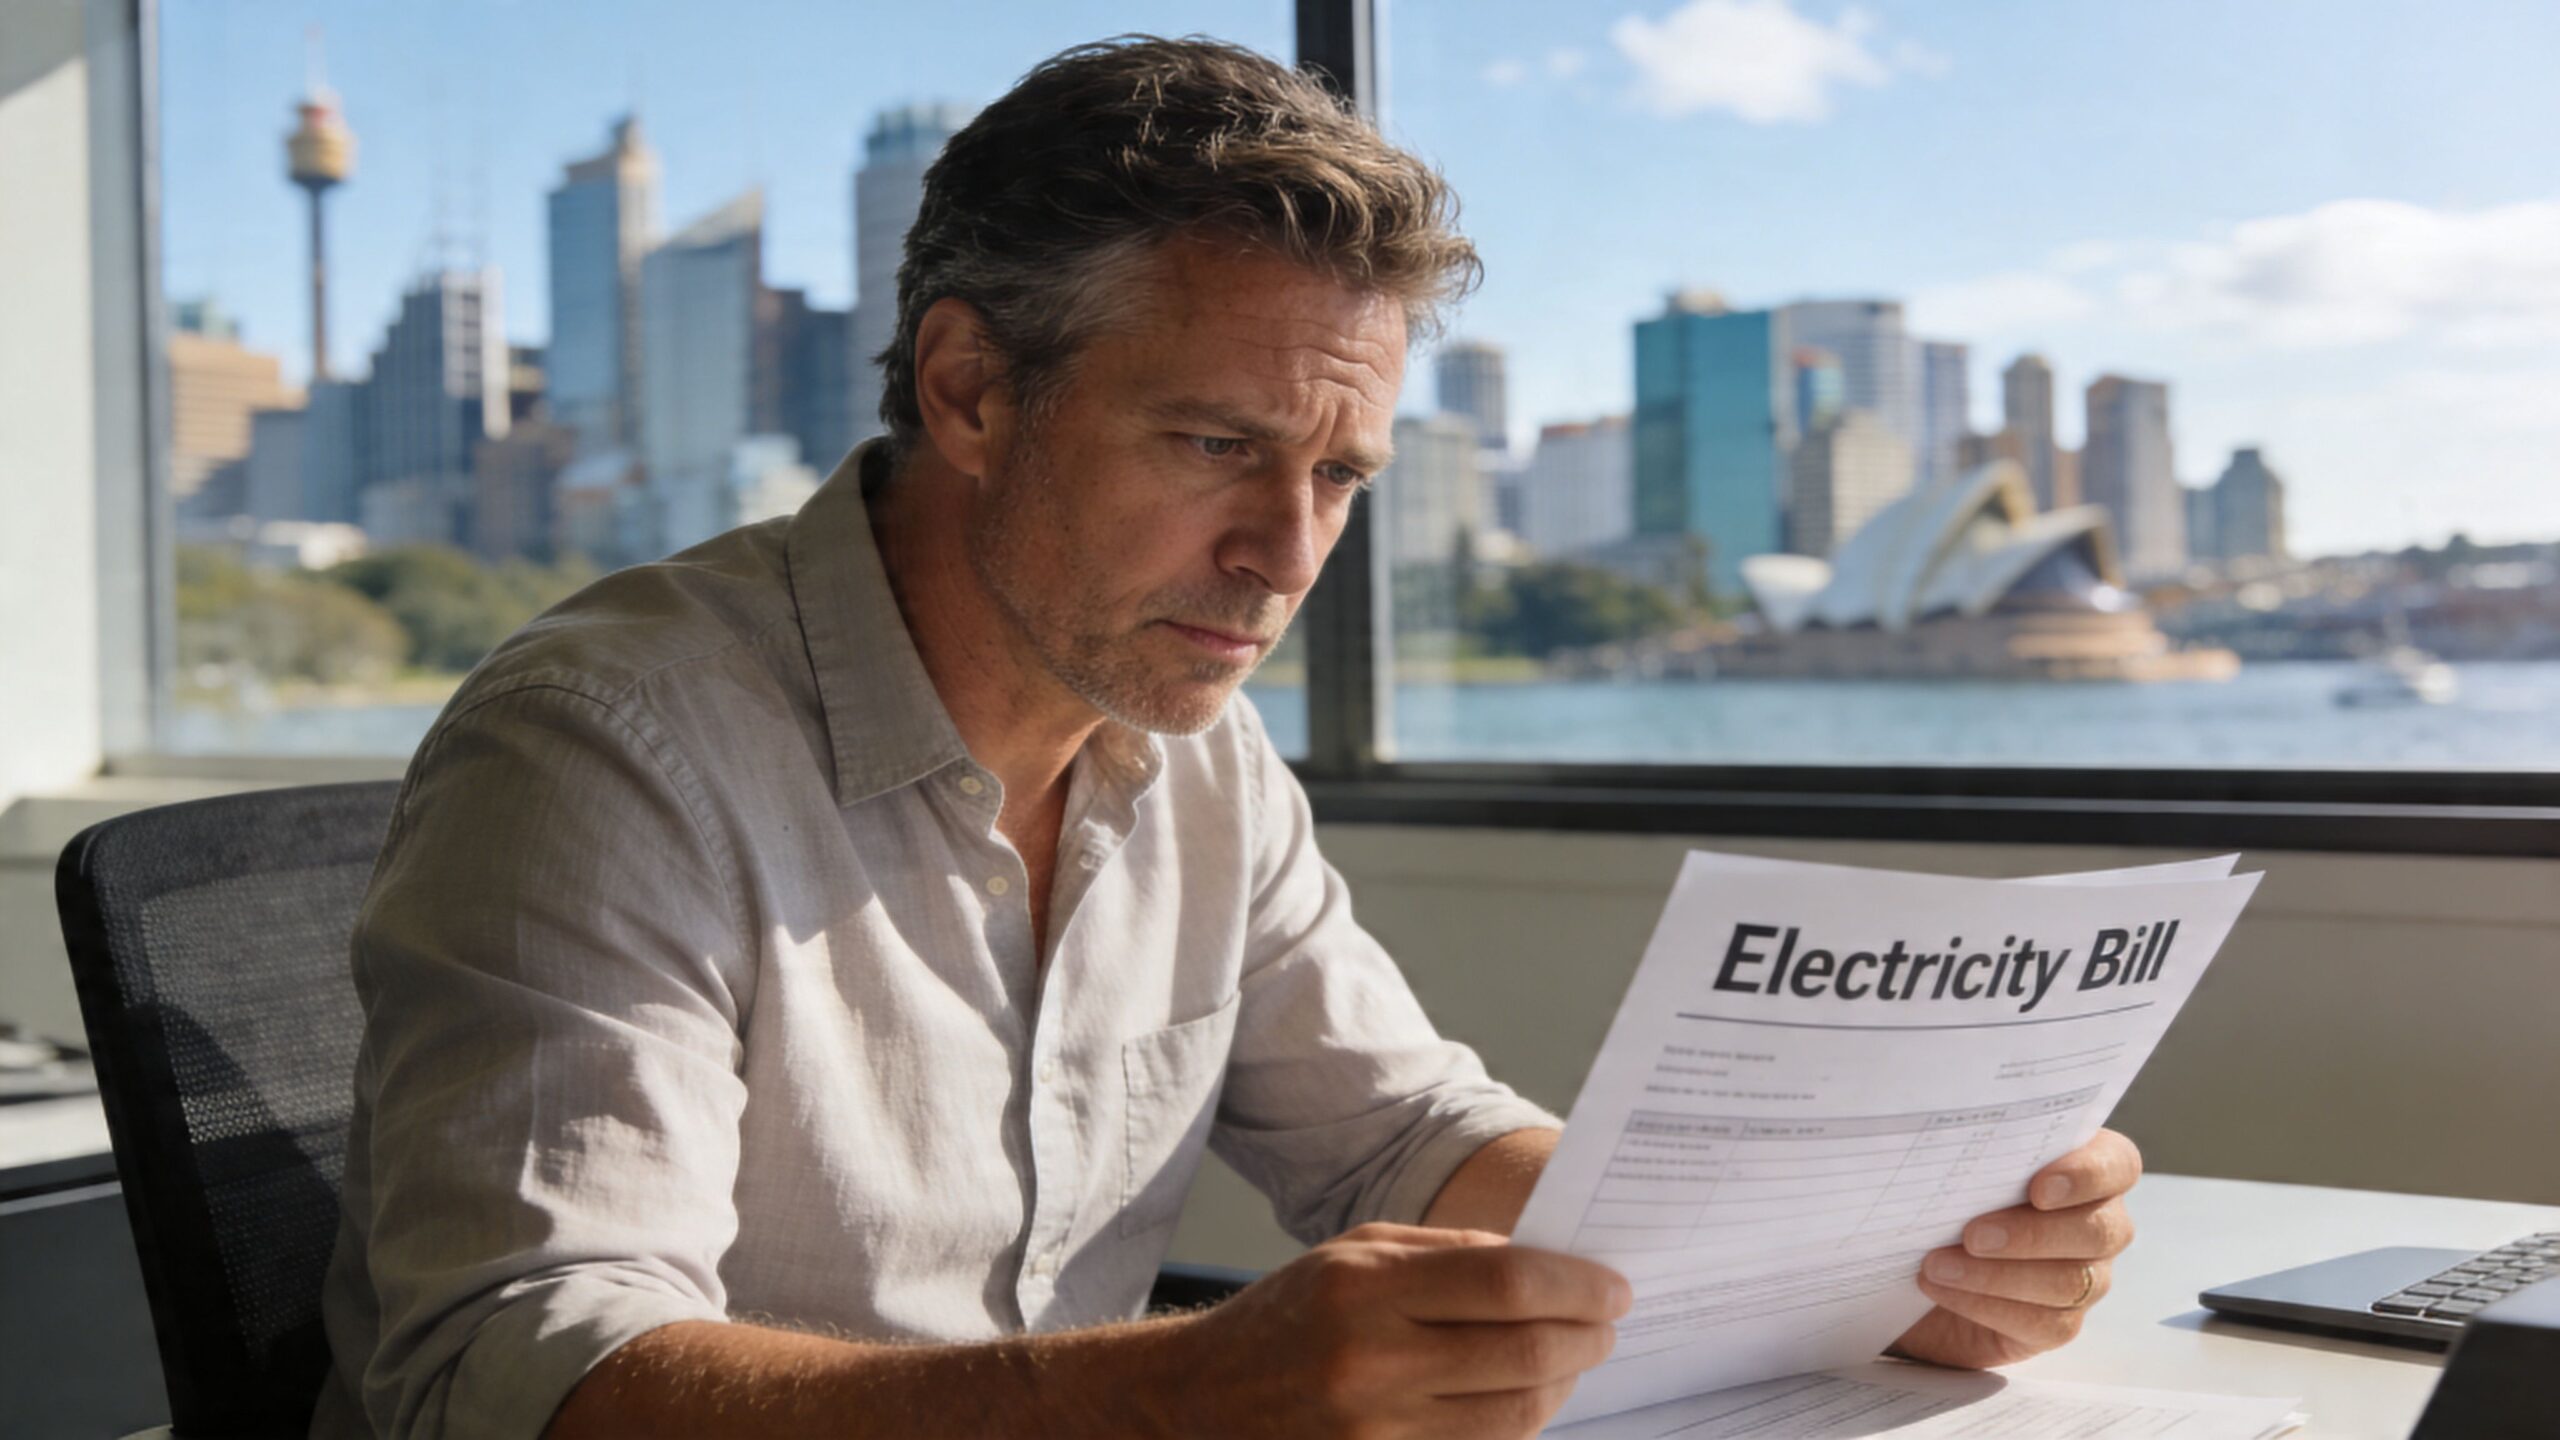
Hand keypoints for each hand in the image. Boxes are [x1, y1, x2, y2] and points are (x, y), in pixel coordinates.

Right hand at [1157, 1222, 1630, 1438]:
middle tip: (1608, 1324)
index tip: (1613, 1287)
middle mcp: (1372, 1363)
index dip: (1576, 1287)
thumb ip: (1448, 1253)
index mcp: (1365, 1288)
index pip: (1506, 1284)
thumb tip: (1545, 1262)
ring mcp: (1377, 1431)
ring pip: (1515, 1416)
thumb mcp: (1353, 1253)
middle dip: (1586, 1337)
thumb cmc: (1289, 1315)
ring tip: (1572, 1358)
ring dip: (1562, 1386)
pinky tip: (1526, 1397)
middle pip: (1524, 1354)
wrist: (1202, 1399)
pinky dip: (1519, 1425)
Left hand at [1889, 1129, 2141, 1368]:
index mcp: (2088, 1169)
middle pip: (2098, 1231)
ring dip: (1996, 1275)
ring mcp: (2088, 1277)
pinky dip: (1985, 1304)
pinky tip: (1940, 1288)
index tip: (2038, 1189)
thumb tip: (1946, 1146)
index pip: (2118, 1164)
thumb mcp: (1957, 1165)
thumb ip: (1973, 1150)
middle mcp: (2099, 1222)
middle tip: (1971, 1235)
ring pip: (2070, 1282)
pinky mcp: (2061, 1322)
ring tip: (1936, 1265)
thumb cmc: (1949, 1196)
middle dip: (2031, 1234)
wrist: (1919, 1259)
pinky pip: (2044, 1322)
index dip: (2087, 1175)